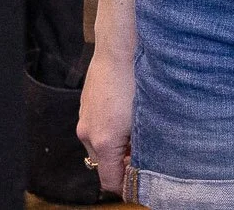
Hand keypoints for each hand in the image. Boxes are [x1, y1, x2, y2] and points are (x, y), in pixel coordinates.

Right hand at [77, 45, 135, 198]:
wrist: (120, 47)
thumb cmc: (137, 79)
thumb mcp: (146, 117)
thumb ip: (143, 144)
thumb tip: (145, 160)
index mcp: (103, 141)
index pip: (109, 181)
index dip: (127, 186)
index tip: (144, 181)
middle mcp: (87, 134)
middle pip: (105, 164)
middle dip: (125, 162)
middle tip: (149, 149)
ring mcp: (84, 119)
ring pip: (101, 145)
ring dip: (119, 144)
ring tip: (141, 127)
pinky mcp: (85, 106)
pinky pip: (96, 128)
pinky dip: (111, 129)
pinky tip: (129, 112)